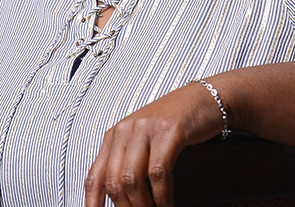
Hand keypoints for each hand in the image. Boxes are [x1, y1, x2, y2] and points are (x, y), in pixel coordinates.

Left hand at [85, 81, 224, 206]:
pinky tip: (167, 205)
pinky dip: (162, 196)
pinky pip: (158, 172)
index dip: (92, 202)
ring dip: (143, 206)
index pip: (95, 176)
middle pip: (114, 182)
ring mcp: (146, 129)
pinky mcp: (169, 131)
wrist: (203, 99)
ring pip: (133, 180)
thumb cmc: (174, 123)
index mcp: (114, 136)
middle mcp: (125, 130)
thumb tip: (122, 197)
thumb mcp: (143, 140)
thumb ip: (129, 162)